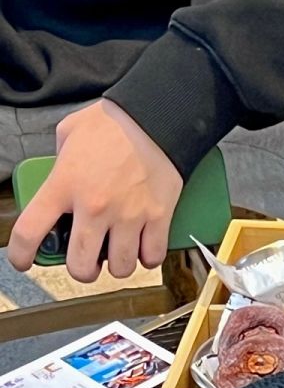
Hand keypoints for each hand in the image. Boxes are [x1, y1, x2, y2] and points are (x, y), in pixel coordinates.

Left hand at [8, 101, 181, 281]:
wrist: (155, 118)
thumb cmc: (112, 124)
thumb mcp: (69, 135)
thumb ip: (59, 164)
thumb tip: (61, 182)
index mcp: (64, 184)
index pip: (31, 232)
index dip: (22, 255)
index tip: (24, 261)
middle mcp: (94, 206)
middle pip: (80, 266)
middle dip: (82, 269)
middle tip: (87, 259)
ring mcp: (127, 215)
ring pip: (120, 268)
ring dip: (117, 265)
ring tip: (118, 251)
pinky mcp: (157, 218)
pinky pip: (151, 257)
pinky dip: (147, 257)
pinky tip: (143, 246)